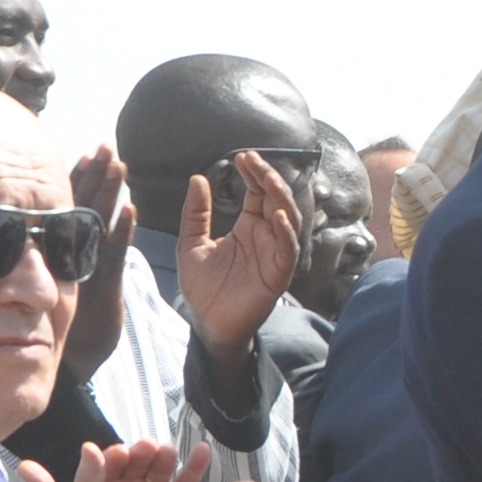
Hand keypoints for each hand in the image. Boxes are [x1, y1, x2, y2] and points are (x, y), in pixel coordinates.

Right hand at [59, 146, 135, 387]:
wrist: (67, 368)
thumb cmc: (66, 330)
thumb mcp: (66, 290)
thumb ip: (64, 263)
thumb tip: (58, 241)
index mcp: (63, 254)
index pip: (71, 209)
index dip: (79, 182)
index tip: (85, 155)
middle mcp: (71, 259)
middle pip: (84, 208)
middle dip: (95, 176)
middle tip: (105, 147)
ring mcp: (85, 273)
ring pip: (98, 226)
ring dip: (110, 194)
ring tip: (120, 165)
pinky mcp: (102, 291)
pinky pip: (113, 257)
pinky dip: (122, 233)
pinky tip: (131, 210)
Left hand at [176, 151, 301, 357]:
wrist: (207, 324)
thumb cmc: (202, 287)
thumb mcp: (191, 244)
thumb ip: (196, 213)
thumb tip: (198, 178)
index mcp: (248, 227)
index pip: (258, 193)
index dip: (253, 174)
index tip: (242, 157)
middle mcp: (266, 236)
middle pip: (276, 200)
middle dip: (268, 178)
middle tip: (253, 160)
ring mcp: (275, 254)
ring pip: (289, 219)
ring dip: (281, 198)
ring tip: (268, 179)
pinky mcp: (278, 273)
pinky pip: (288, 249)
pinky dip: (286, 233)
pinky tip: (277, 217)